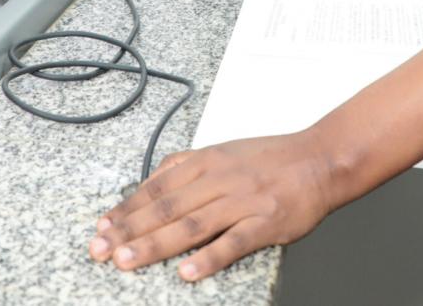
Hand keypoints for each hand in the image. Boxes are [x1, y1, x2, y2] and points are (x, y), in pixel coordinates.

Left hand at [90, 131, 338, 281]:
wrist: (321, 160)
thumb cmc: (273, 158)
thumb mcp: (224, 150)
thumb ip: (188, 165)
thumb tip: (153, 179)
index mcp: (207, 161)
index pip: (157, 187)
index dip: (126, 208)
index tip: (102, 226)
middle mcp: (220, 179)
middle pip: (166, 207)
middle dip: (129, 229)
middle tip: (101, 249)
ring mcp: (243, 201)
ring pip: (191, 225)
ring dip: (155, 244)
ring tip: (127, 261)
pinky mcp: (265, 222)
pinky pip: (233, 243)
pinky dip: (209, 258)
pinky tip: (187, 273)